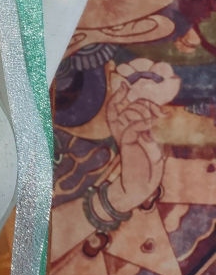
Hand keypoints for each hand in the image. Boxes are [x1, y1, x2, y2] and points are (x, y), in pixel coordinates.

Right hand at [104, 63, 166, 211]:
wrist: (139, 188)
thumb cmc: (147, 170)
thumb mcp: (152, 146)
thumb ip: (149, 131)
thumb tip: (154, 117)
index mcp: (125, 132)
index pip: (115, 109)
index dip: (117, 96)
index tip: (124, 85)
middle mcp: (122, 133)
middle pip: (125, 107)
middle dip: (143, 103)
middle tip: (158, 112)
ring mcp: (124, 138)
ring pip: (128, 113)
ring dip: (145, 112)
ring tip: (156, 122)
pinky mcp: (127, 144)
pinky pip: (133, 125)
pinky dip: (143, 122)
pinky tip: (152, 126)